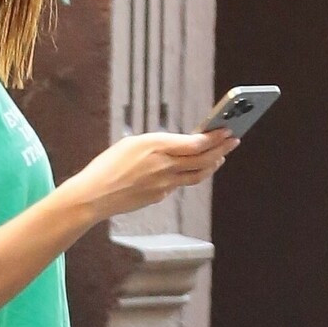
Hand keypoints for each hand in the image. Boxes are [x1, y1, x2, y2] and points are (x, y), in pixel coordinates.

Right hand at [69, 128, 238, 220]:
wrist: (94, 196)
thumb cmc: (108, 165)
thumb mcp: (133, 143)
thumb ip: (160, 144)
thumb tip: (183, 146)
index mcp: (156, 146)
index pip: (196, 143)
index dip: (215, 137)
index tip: (228, 130)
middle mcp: (164, 166)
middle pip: (203, 159)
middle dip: (221, 149)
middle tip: (234, 140)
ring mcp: (164, 184)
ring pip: (197, 174)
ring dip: (212, 164)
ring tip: (221, 157)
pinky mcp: (159, 196)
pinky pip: (180, 184)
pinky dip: (190, 175)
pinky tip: (193, 169)